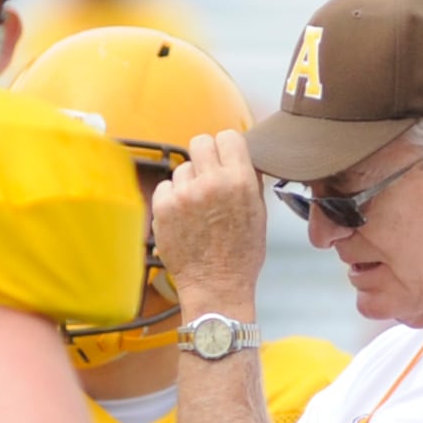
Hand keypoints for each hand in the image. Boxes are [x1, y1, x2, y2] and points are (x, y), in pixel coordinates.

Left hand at [151, 130, 266, 302]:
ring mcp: (185, 194)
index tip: (224, 158)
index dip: (226, 147)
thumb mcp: (258, 212)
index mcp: (240, 181)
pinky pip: (165, 186)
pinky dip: (172, 198)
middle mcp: (212, 182)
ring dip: (188, 182)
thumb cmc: (241, 254)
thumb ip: (249, 180)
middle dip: (204, 157)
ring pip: (182, 167)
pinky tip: (183, 217)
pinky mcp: (163, 207)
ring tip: (196, 208)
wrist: (216, 285)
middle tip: (207, 176)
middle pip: (200, 142)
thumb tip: (239, 156)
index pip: (228, 136)